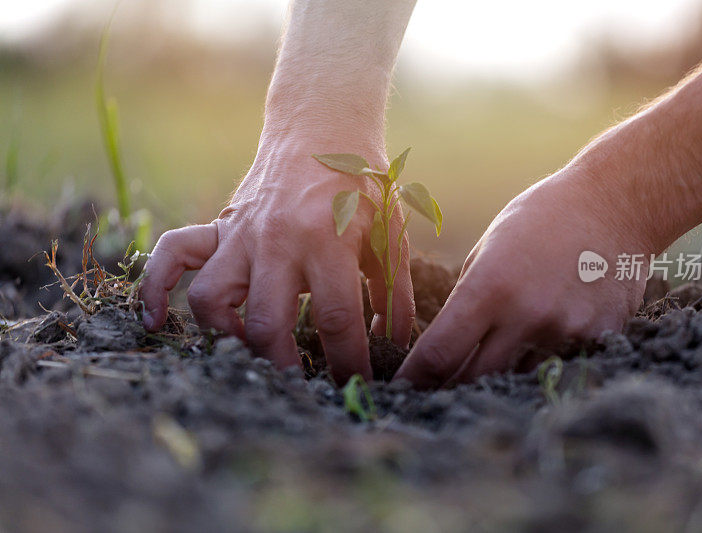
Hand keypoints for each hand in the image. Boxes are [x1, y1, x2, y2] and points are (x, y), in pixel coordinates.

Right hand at [139, 135, 413, 384]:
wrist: (321, 126)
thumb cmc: (362, 182)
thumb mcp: (391, 230)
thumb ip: (396, 289)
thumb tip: (395, 342)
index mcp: (326, 240)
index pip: (336, 319)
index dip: (349, 362)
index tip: (359, 386)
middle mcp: (276, 240)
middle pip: (267, 322)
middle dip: (286, 368)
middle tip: (305, 387)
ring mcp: (240, 233)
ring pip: (211, 298)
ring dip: (227, 335)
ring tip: (251, 350)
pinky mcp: (217, 226)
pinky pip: (170, 255)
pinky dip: (156, 288)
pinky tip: (156, 321)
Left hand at [394, 168, 649, 387]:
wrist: (617, 202)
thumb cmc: (542, 217)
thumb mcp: (489, 247)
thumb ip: (468, 298)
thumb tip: (447, 343)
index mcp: (490, 287)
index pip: (439, 353)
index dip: (414, 377)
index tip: (399, 389)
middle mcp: (527, 315)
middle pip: (472, 378)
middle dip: (450, 384)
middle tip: (436, 387)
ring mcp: (566, 331)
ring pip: (515, 376)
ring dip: (498, 372)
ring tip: (501, 347)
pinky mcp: (599, 338)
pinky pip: (556, 364)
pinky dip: (542, 357)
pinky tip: (550, 327)